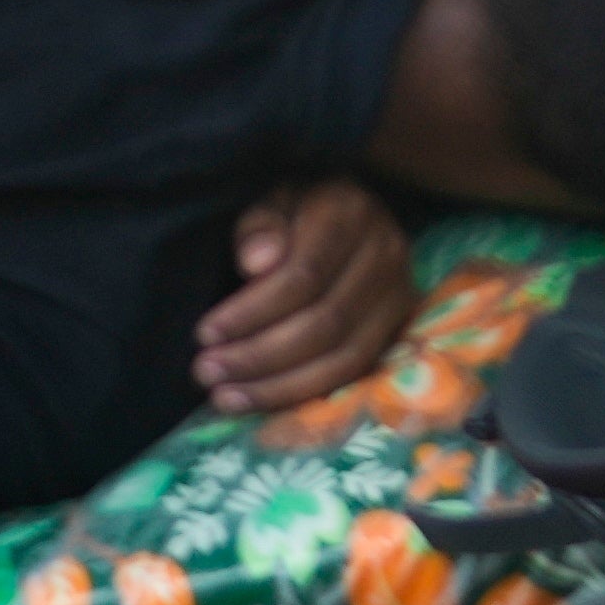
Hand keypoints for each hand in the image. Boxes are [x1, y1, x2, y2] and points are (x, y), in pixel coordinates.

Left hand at [195, 179, 411, 412]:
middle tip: (207, 371)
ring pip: (342, 359)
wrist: (340, 216)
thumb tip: (256, 264)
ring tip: (225, 396)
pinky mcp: (397, 328)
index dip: (252, 312)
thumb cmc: (294, 214)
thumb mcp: (269, 204)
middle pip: (323, 323)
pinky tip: (263, 400)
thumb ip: (259, 227)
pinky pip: (354, 375)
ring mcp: (399, 294)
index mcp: (349, 212)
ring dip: (279, 387)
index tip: (205, 334)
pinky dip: (305, 394)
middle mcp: (386, 253)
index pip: (302, 276)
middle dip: (259, 356)